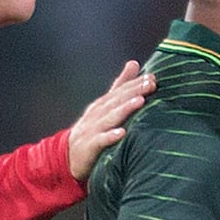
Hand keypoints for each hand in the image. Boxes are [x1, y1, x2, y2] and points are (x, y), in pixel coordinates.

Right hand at [66, 60, 154, 179]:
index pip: (120, 91)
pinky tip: (121, 133)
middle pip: (117, 100)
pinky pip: (100, 141)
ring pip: (109, 117)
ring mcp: (92, 129)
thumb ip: (120, 86)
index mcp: (102, 104)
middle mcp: (97, 114)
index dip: (135, 83)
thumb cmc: (92, 129)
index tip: (152, 77)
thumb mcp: (104, 106)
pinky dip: (110, 136)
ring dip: (124, 109)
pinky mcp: (88, 146)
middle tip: (151, 84)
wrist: (67, 156)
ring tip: (139, 101)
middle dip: (134, 91)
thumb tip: (134, 63)